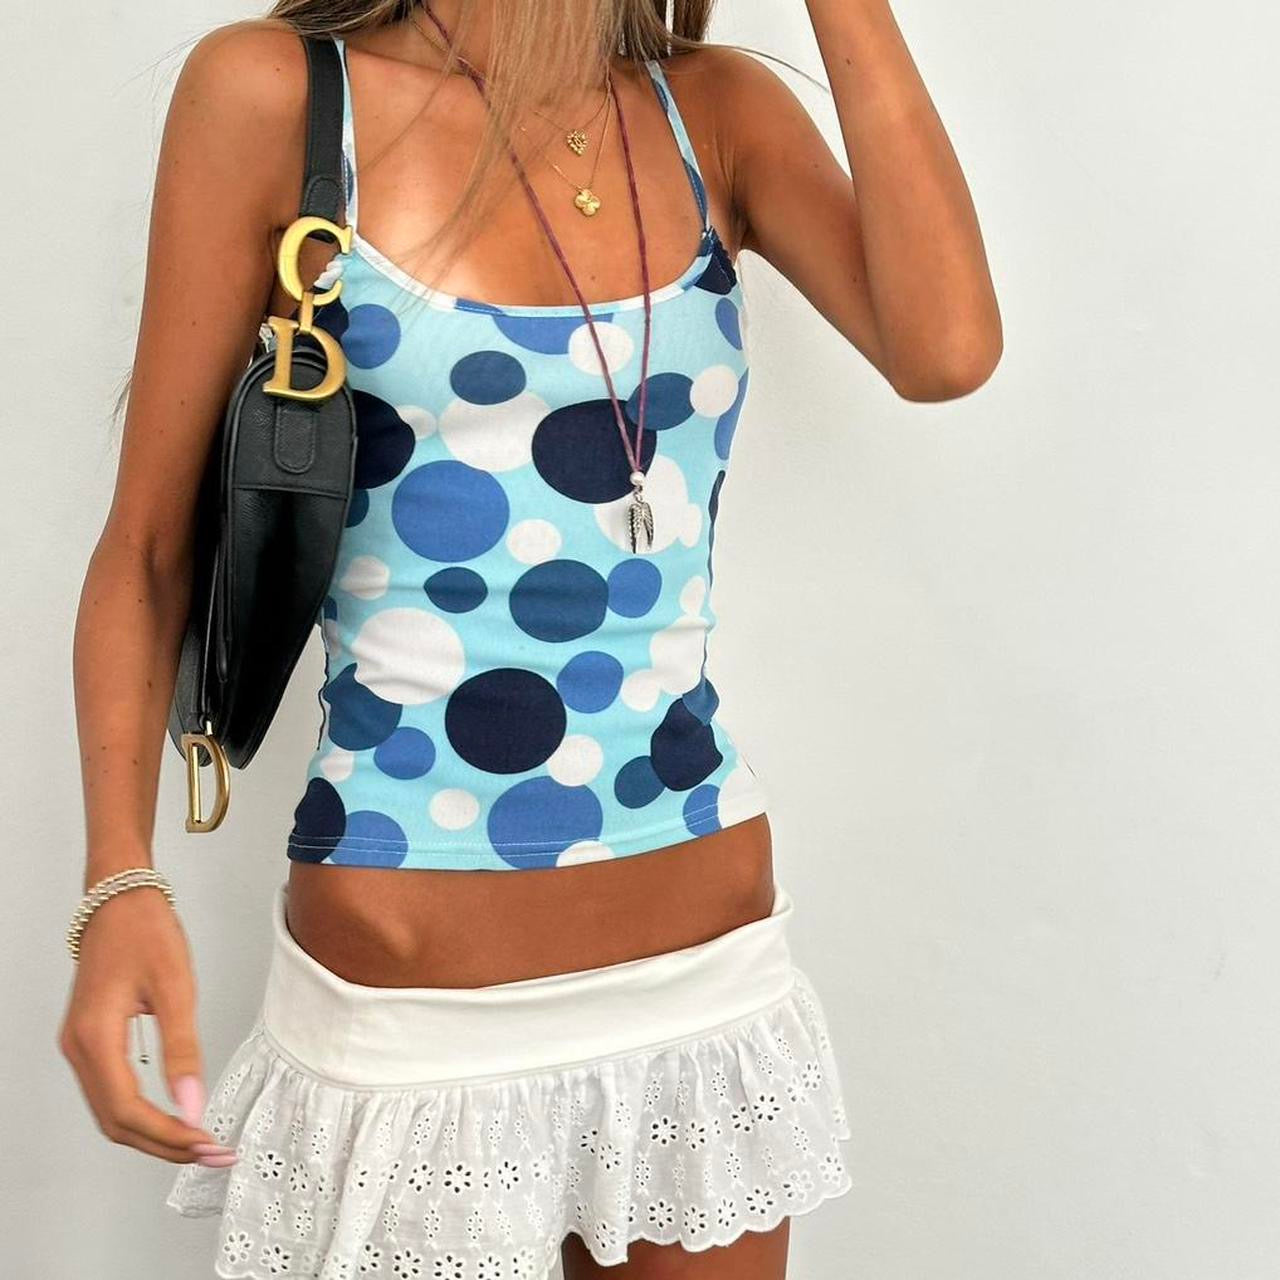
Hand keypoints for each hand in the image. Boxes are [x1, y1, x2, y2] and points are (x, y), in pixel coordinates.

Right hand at [57, 886, 234, 1165]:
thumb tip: (194, 1105)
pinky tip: (176, 1116)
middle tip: (215, 1153)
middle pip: (115, 1123)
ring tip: (201, 1142)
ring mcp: (79, 1048)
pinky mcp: (90, 1042)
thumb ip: (183, 1048)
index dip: (168, 1135)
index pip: (127, 1110)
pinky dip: (142, 1114)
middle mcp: (78, 1050)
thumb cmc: (148, 933)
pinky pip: (111, 1093)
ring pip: (111, 1113)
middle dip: (165, 1145)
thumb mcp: (175, 986)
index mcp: (94, 1037)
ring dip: (154, 1134)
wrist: (119, 898)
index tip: (210, 1143)